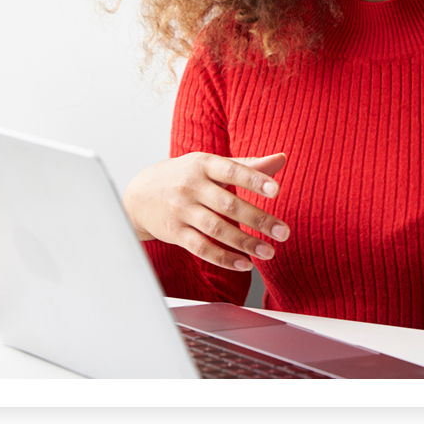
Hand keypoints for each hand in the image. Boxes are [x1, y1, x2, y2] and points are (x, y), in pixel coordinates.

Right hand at [122, 151, 289, 271]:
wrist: (139, 194)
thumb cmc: (185, 176)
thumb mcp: (211, 164)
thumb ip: (247, 165)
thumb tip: (282, 158)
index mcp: (203, 164)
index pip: (231, 171)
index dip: (254, 180)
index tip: (277, 190)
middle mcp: (191, 187)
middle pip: (228, 205)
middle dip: (258, 220)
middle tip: (283, 232)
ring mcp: (181, 211)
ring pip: (216, 229)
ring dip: (245, 243)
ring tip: (269, 252)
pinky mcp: (175, 233)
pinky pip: (201, 248)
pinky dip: (223, 258)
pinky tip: (244, 264)